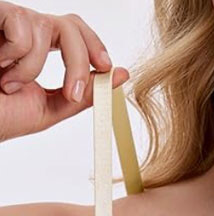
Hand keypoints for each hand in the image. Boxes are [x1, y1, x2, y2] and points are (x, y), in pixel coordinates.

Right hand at [0, 2, 128, 141]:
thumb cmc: (1, 115)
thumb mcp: (49, 108)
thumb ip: (83, 94)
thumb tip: (119, 75)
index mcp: (41, 48)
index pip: (76, 32)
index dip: (94, 45)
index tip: (106, 68)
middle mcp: (26, 30)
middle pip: (70, 24)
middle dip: (78, 59)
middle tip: (71, 91)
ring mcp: (8, 21)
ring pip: (45, 28)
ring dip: (31, 68)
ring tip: (7, 82)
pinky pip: (22, 26)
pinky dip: (15, 55)